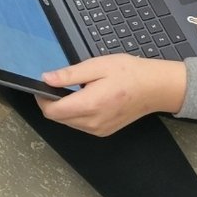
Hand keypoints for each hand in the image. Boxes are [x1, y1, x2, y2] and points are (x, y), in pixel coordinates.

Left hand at [34, 54, 186, 135]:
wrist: (154, 88)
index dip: (42, 98)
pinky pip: (80, 125)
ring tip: (74, 88)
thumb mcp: (97, 66)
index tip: (42, 84)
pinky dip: (76, 113)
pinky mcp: (104, 131)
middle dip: (52, 102)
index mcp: (90, 105)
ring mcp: (99, 130)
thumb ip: (69, 74)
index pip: (53, 111)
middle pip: (58, 118)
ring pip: (68, 122)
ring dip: (64, 108)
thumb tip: (46, 78)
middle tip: (57, 82)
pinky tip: (84, 97)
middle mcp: (93, 123)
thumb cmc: (128, 73)